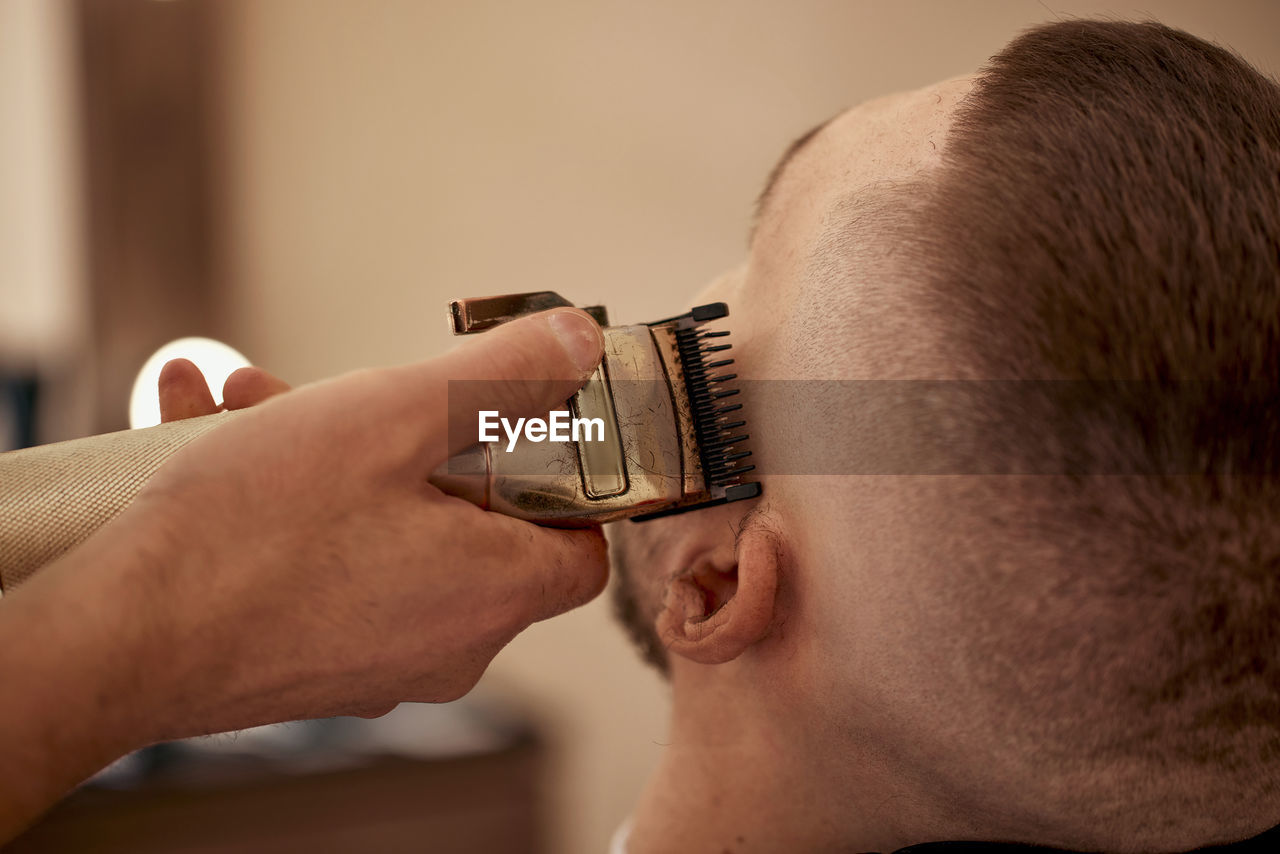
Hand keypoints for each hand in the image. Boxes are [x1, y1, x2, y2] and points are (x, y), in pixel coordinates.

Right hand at [1, 309, 608, 794]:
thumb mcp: (392, 417)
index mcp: (495, 590)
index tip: (515, 425)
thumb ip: (500, 376)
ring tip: (252, 398)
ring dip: (334, 453)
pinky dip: (294, 502)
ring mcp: (380, 658)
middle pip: (470, 522)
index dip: (562, 480)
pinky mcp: (316, 662)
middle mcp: (451, 642)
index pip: (581, 546)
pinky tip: (213, 434)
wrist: (120, 643)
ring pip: (387, 531)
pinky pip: (330, 563)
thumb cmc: (259, 535)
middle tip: (350, 390)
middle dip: (411, 437)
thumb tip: (579, 343)